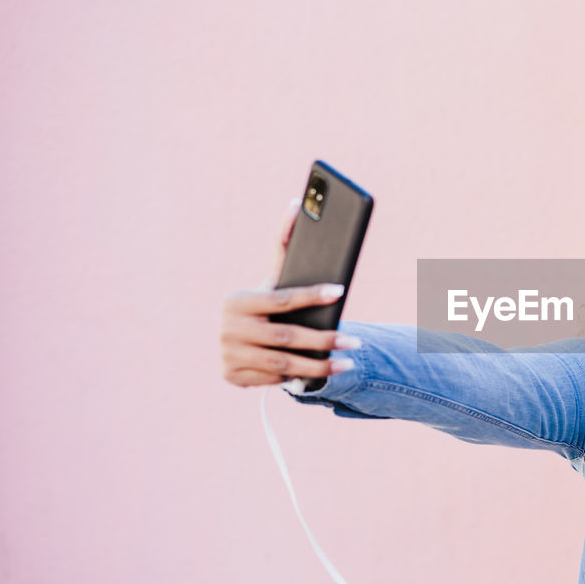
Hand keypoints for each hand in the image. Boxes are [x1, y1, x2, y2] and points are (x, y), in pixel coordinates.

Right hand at [219, 198, 359, 387]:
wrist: (235, 341)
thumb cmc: (265, 306)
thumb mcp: (271, 281)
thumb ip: (285, 246)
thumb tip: (299, 203)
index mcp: (238, 301)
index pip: (281, 299)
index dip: (312, 295)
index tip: (340, 291)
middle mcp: (229, 328)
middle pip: (287, 337)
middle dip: (325, 340)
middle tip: (356, 342)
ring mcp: (228, 355)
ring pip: (284, 365)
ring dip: (319, 365)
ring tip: (348, 362)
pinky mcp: (231, 377)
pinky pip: (274, 381)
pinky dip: (298, 378)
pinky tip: (322, 373)